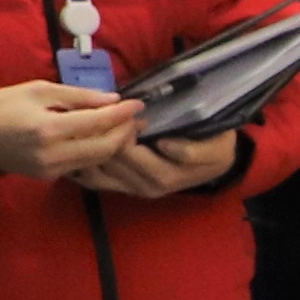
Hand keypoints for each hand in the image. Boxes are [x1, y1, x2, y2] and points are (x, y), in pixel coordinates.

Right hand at [0, 81, 142, 182]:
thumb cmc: (4, 105)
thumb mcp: (40, 90)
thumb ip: (79, 96)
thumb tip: (113, 100)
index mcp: (48, 129)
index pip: (98, 123)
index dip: (123, 114)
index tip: (139, 104)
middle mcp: (52, 154)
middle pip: (105, 147)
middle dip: (126, 132)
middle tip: (138, 117)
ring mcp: (51, 170)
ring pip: (97, 160)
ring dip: (116, 144)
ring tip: (127, 127)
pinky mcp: (49, 177)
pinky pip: (83, 166)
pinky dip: (99, 152)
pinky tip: (105, 139)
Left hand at [89, 127, 242, 201]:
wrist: (216, 162)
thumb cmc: (214, 147)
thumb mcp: (215, 147)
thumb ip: (193, 151)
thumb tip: (164, 145)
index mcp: (164, 175)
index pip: (127, 152)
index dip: (119, 130)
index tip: (124, 111)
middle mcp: (144, 187)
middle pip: (107, 160)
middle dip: (100, 135)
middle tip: (102, 112)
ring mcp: (130, 189)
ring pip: (95, 169)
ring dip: (89, 147)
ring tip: (90, 125)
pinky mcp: (122, 187)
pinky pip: (93, 177)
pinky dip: (84, 161)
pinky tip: (84, 144)